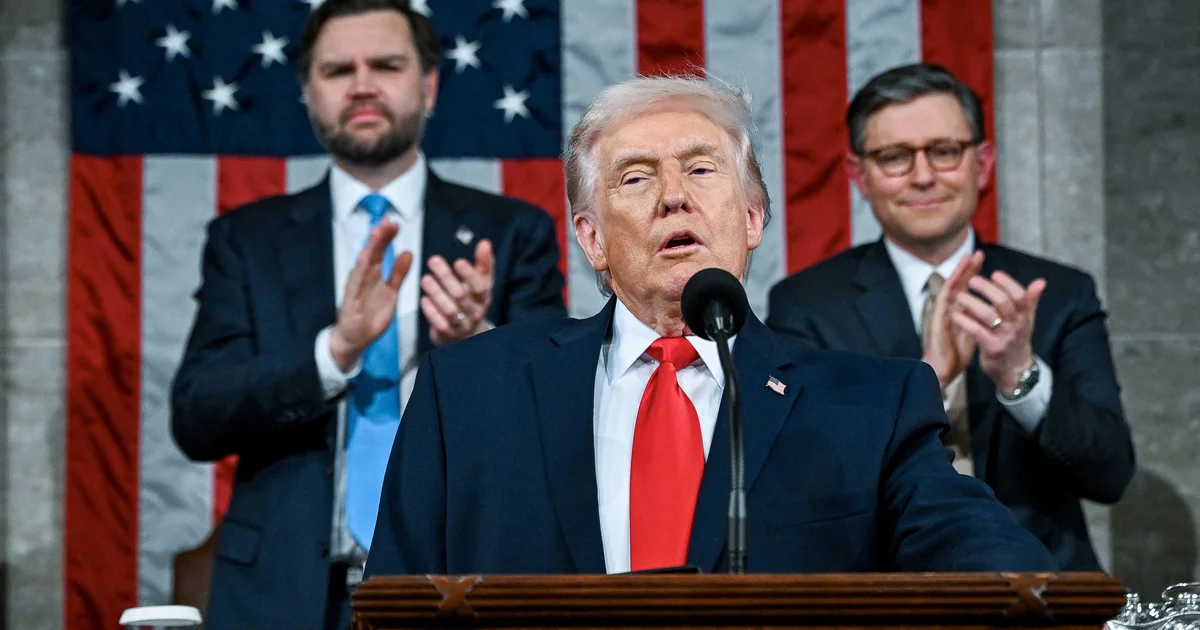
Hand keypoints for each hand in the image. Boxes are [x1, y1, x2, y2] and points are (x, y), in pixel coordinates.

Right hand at [329, 221, 413, 370]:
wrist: (355, 338)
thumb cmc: (370, 314)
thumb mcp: (391, 292)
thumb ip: (398, 273)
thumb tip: (408, 253)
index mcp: (373, 274)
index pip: (380, 251)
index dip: (386, 237)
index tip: (394, 224)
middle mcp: (363, 277)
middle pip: (371, 253)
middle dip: (379, 237)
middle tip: (387, 223)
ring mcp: (355, 288)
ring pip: (363, 265)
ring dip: (369, 249)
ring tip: (377, 234)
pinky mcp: (350, 301)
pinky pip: (355, 285)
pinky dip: (359, 272)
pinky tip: (364, 260)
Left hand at [420, 238, 494, 345]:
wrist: (469, 335)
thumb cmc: (473, 302)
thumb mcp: (481, 283)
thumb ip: (484, 263)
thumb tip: (485, 243)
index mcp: (484, 297)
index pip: (481, 286)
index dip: (470, 274)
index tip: (458, 262)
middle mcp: (475, 311)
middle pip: (462, 295)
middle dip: (447, 277)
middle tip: (433, 260)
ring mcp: (462, 325)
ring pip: (450, 310)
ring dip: (437, 293)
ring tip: (425, 279)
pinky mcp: (448, 335)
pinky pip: (439, 324)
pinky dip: (431, 312)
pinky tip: (424, 300)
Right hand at [922, 250, 981, 389]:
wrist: (941, 370)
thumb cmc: (954, 353)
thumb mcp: (973, 332)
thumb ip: (980, 319)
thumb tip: (992, 309)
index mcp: (958, 312)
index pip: (967, 289)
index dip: (975, 274)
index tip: (984, 261)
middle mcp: (949, 310)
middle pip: (959, 284)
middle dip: (968, 268)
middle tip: (977, 253)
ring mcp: (941, 313)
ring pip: (950, 288)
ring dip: (959, 273)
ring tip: (967, 259)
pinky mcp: (937, 320)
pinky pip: (944, 302)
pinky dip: (950, 289)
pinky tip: (956, 279)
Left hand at [950, 269, 1046, 392]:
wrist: (1014, 371)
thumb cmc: (1017, 340)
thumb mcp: (1027, 321)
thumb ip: (1031, 300)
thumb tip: (1041, 281)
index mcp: (1024, 316)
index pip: (1019, 295)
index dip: (1008, 283)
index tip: (994, 274)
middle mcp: (1016, 326)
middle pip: (1003, 302)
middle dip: (987, 289)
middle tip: (972, 280)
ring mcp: (1004, 338)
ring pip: (988, 315)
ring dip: (972, 303)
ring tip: (958, 295)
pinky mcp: (991, 349)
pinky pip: (976, 331)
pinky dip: (964, 321)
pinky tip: (954, 314)